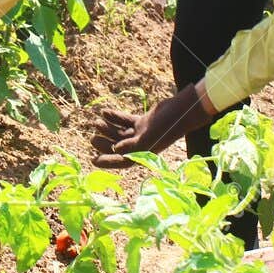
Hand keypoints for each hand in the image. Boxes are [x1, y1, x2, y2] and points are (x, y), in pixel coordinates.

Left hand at [92, 83, 214, 167]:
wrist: (182, 109)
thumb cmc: (168, 125)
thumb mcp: (148, 136)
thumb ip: (132, 144)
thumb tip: (115, 149)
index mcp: (144, 153)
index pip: (123, 161)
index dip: (107, 162)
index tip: (93, 160)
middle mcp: (143, 146)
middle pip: (119, 147)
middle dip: (104, 144)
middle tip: (91, 139)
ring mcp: (143, 133)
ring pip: (121, 133)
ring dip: (108, 128)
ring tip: (96, 123)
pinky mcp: (144, 122)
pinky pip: (126, 122)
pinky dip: (115, 117)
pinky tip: (104, 112)